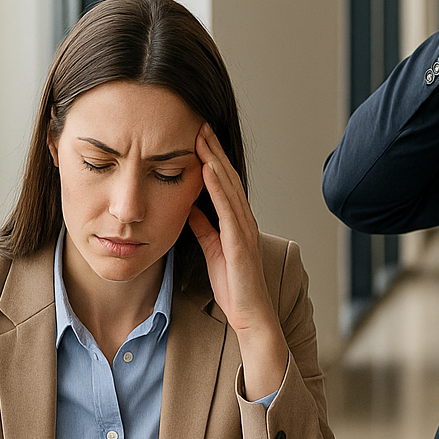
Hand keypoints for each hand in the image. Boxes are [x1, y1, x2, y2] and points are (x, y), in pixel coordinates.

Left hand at [188, 124, 288, 400]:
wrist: (250, 316)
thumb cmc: (232, 288)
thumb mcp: (212, 249)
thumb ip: (202, 226)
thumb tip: (188, 205)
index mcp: (237, 223)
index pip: (224, 183)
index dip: (211, 158)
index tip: (196, 135)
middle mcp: (244, 221)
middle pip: (228, 177)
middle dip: (213, 149)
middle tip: (198, 122)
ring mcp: (244, 230)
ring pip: (229, 187)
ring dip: (215, 159)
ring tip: (201, 135)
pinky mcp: (240, 242)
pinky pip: (228, 208)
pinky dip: (218, 186)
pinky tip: (207, 168)